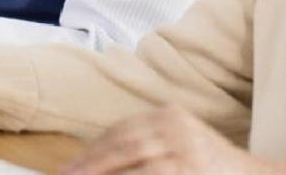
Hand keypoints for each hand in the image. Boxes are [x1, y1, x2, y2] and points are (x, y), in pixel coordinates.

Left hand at [64, 105, 285, 174]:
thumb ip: (147, 146)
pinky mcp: (187, 170)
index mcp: (170, 116)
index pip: (121, 130)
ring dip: (103, 173)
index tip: (72, 166)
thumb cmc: (214, 168)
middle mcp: (175, 128)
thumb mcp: (180, 146)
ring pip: (131, 161)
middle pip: (121, 144)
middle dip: (91, 164)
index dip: (93, 150)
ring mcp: (183, 150)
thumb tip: (97, 163)